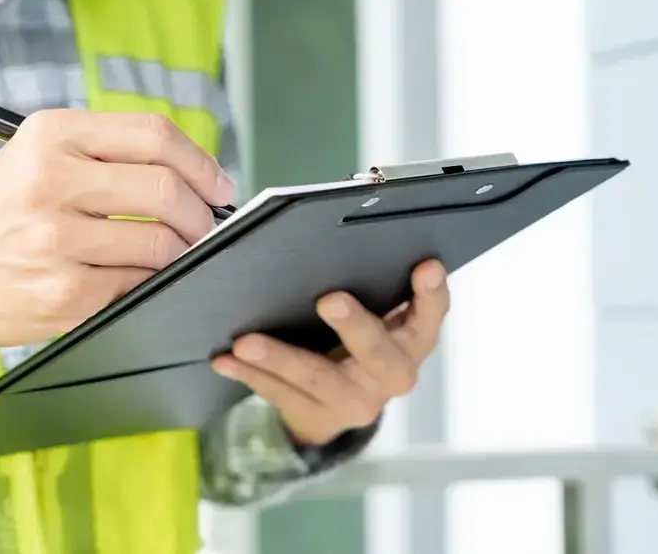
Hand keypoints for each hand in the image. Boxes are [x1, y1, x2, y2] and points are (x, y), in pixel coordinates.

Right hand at [0, 110, 233, 374]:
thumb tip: (196, 174)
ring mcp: (55, 239)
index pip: (153, 135)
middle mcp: (50, 180)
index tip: (218, 184)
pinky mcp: (63, 291)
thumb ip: (107, 152)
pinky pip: (138, 283)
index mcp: (50, 135)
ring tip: (175, 252)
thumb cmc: (2, 213)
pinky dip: (152, 281)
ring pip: (159, 242)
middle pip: (164, 189)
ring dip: (182, 251)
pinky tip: (142, 277)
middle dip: (201, 213)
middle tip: (206, 225)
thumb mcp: (38, 156)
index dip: (200, 162)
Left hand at [211, 260, 448, 446]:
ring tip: (246, 342)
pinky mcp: (319, 418)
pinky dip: (250, 375)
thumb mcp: (376, 316)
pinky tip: (225, 359)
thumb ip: (371, 285)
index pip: (431, 315)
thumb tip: (333, 239)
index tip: (425, 265)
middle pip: (377, 352)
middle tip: (328, 299)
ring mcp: (356, 402)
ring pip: (317, 378)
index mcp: (412, 339)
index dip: (431, 293)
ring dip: (280, 358)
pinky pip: (280, 395)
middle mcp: (392, 374)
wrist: (338, 406)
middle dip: (354, 325)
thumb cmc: (356, 339)